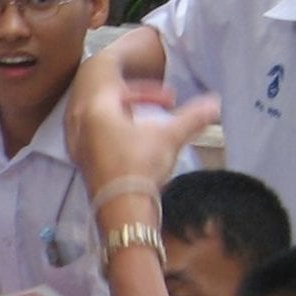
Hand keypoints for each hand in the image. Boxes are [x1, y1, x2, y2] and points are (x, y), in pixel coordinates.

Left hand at [64, 59, 221, 197]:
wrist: (124, 208)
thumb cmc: (141, 164)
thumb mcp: (171, 136)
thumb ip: (193, 116)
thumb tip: (216, 102)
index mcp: (96, 109)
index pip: (121, 87)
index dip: (150, 91)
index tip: (171, 101)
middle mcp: (81, 125)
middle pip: (109, 103)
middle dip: (137, 103)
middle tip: (159, 112)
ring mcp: (79, 147)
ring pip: (101, 123)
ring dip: (127, 121)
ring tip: (148, 130)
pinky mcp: (83, 166)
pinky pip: (97, 141)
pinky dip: (116, 138)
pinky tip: (135, 151)